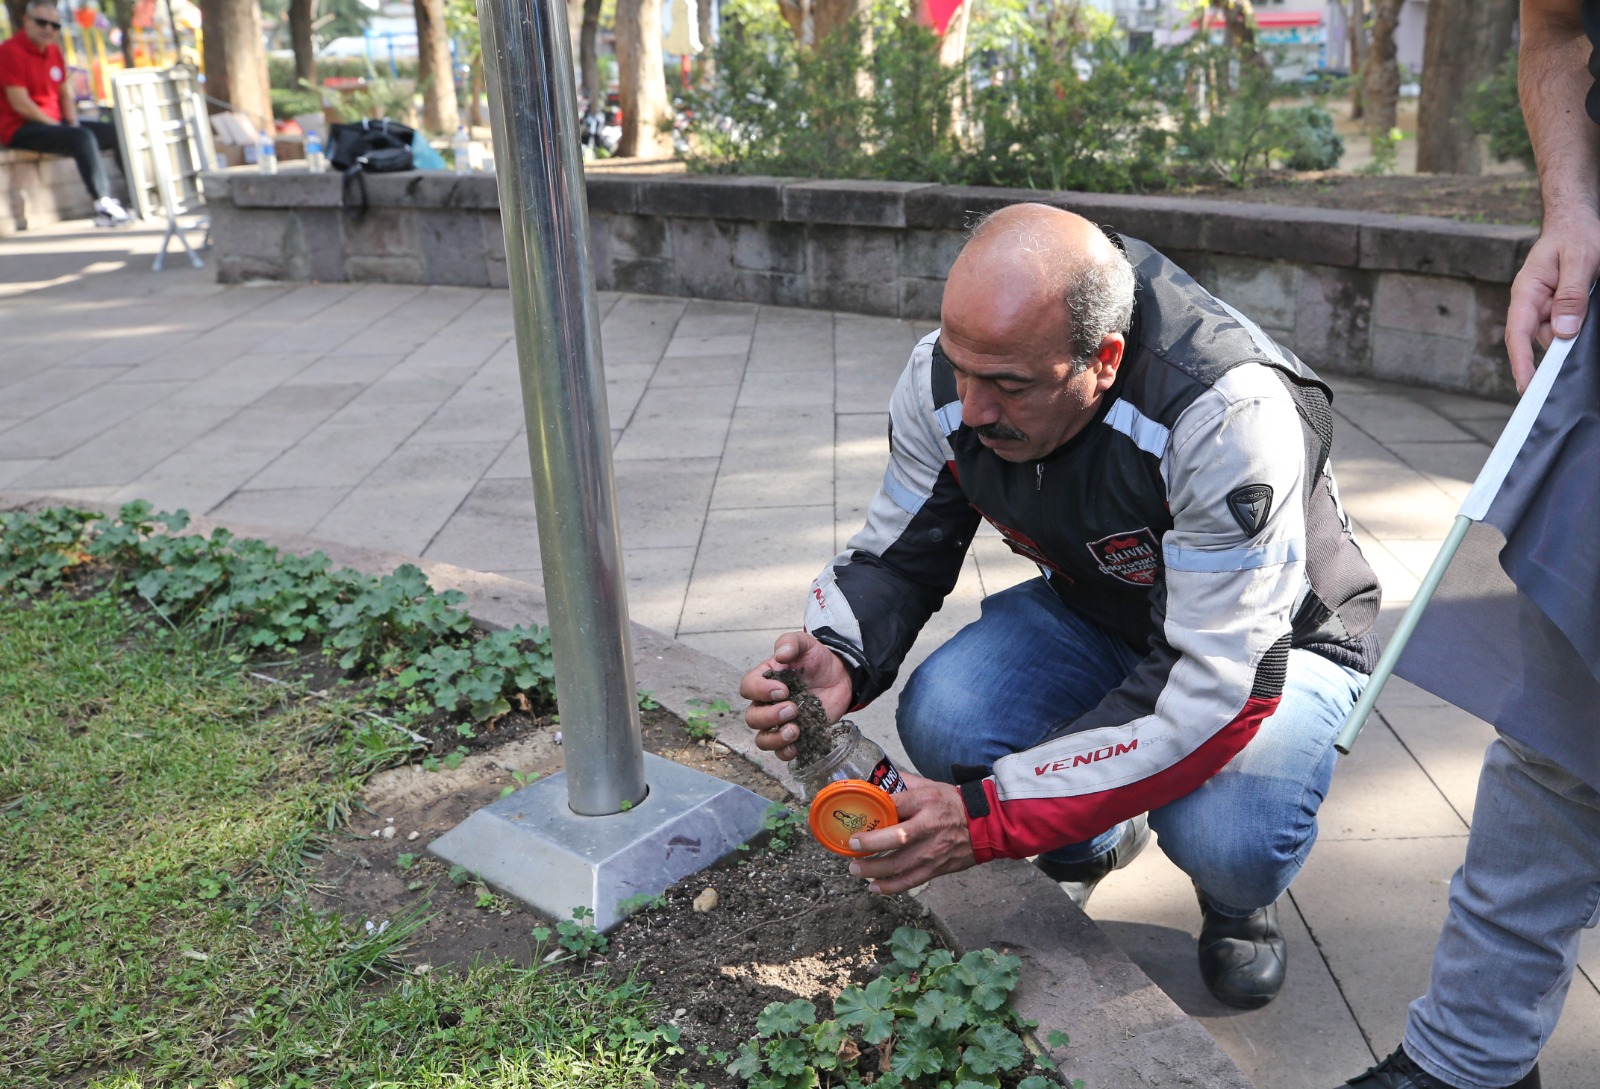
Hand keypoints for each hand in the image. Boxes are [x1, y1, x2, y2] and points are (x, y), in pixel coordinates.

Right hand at [738, 630, 852, 760]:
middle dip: (770, 716)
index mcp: (765, 680)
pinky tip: (798, 746)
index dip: (760, 691)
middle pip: (752, 718)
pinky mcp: (796, 736)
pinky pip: (781, 752)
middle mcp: (767, 704)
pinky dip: (786, 752)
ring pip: (762, 739)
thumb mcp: (805, 644)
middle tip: (793, 708)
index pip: (748, 688)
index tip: (783, 689)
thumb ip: (790, 643)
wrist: (840, 675)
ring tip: (795, 730)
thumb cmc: (817, 659)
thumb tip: (780, 654)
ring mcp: (780, 722)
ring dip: (775, 738)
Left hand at [845, 774, 978, 895]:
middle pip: (896, 838)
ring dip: (873, 869)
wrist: (985, 825)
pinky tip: (874, 887)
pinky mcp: (936, 868)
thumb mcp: (932, 786)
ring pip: (899, 865)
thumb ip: (905, 784)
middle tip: (852, 845)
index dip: (876, 810)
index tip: (859, 816)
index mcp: (926, 801)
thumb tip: (880, 782)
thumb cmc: (954, 803)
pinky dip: (890, 887)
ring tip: (856, 869)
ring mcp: (932, 850)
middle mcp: (928, 826)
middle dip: (871, 844)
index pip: (897, 804)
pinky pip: (910, 881)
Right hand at [1505, 211, 1599, 392]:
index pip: (1518, 334)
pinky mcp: (1561, 307)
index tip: (1527, 387)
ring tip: (1589, 299)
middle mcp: (1532, 304)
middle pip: (1542, 338)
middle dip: (1560, 350)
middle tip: (1577, 366)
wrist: (1577, 220)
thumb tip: (1564, 332)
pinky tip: (1590, 317)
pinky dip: (1581, 327)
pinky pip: (1570, 325)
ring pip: (1560, 333)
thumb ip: (1572, 295)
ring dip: (1577, 333)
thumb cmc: (1576, 234)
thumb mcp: (1580, 260)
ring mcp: (1547, 307)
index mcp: (1527, 292)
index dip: (1521, 363)